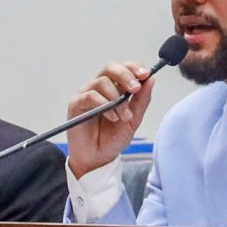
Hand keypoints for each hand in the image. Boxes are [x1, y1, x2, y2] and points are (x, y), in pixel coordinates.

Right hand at [65, 60, 154, 177]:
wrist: (99, 158)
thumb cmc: (113, 139)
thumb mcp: (134, 119)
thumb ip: (141, 100)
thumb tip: (150, 79)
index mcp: (114, 88)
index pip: (123, 68)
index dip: (134, 67)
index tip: (145, 74)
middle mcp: (100, 88)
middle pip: (111, 68)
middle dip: (126, 75)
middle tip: (135, 88)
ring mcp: (86, 94)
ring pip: (102, 82)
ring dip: (117, 98)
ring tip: (123, 116)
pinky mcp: (76, 104)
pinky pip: (90, 95)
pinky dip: (104, 105)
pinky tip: (112, 117)